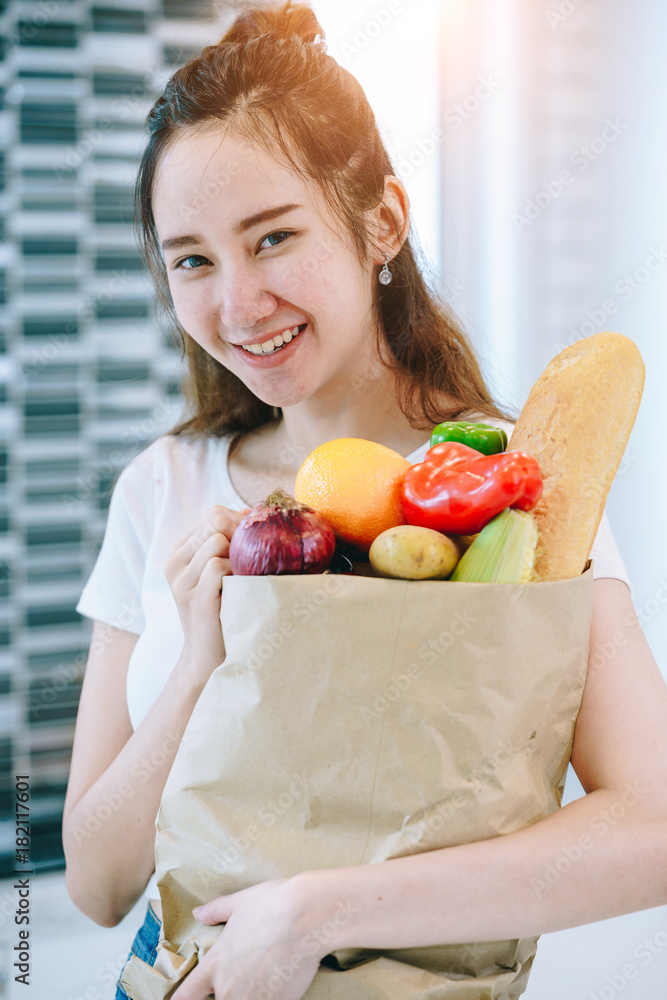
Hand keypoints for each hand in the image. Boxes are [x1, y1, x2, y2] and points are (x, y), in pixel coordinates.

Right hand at [164, 505, 250, 686]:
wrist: (208, 656)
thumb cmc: (223, 608)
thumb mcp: (221, 570)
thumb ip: (229, 541)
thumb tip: (248, 511)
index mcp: (179, 551)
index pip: (213, 513)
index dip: (240, 521)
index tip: (255, 542)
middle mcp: (174, 563)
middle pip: (215, 521)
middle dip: (242, 533)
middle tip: (255, 557)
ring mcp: (181, 581)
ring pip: (216, 540)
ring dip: (240, 554)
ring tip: (247, 574)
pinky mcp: (194, 598)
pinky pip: (217, 565)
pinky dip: (236, 572)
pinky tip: (242, 587)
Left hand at [170, 878, 322, 999]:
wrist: (307, 915)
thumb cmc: (272, 904)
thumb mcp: (240, 902)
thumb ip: (216, 910)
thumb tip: (198, 913)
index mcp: (214, 964)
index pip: (185, 996)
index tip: (189, 998)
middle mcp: (228, 988)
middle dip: (225, 995)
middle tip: (243, 977)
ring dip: (249, 996)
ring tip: (263, 980)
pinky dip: (271, 997)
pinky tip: (279, 985)